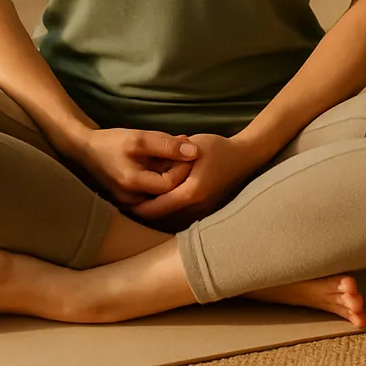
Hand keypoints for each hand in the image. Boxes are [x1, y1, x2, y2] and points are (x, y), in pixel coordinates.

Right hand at [71, 127, 200, 207]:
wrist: (84, 150)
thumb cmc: (110, 142)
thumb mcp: (140, 138)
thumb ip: (167, 145)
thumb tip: (195, 152)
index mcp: (134, 185)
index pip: (172, 183)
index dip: (183, 166)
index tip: (189, 149)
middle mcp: (132, 201)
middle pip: (168, 192)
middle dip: (179, 172)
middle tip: (185, 152)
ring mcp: (130, 204)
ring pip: (161, 194)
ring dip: (171, 176)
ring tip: (174, 157)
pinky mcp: (129, 201)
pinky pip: (152, 194)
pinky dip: (160, 180)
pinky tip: (162, 165)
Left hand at [126, 133, 268, 224]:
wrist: (245, 157)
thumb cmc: (217, 148)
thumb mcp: (190, 148)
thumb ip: (170, 158)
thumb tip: (148, 167)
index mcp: (190, 193)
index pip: (155, 208)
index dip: (136, 207)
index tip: (121, 201)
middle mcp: (196, 207)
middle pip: (161, 217)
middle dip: (143, 211)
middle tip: (123, 203)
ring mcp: (202, 211)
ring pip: (170, 218)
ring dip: (155, 212)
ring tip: (135, 203)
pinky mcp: (206, 210)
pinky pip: (180, 214)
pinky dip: (167, 209)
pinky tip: (156, 199)